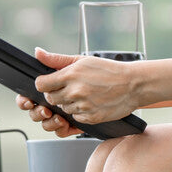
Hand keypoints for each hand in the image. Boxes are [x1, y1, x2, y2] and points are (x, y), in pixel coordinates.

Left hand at [21, 47, 140, 127]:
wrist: (133, 84)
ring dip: (70, 104)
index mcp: (71, 75)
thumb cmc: (109, 70)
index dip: (44, 84)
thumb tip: (37, 52)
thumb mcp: (82, 60)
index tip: (51, 83)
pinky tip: (91, 103)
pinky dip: (80, 112)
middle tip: (71, 88)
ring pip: (63, 109)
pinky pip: (75, 118)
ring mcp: (83, 106)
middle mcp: (75, 91)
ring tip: (85, 95)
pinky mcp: (91, 118)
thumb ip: (57, 59)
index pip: (41, 85)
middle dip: (57, 94)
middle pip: (50, 99)